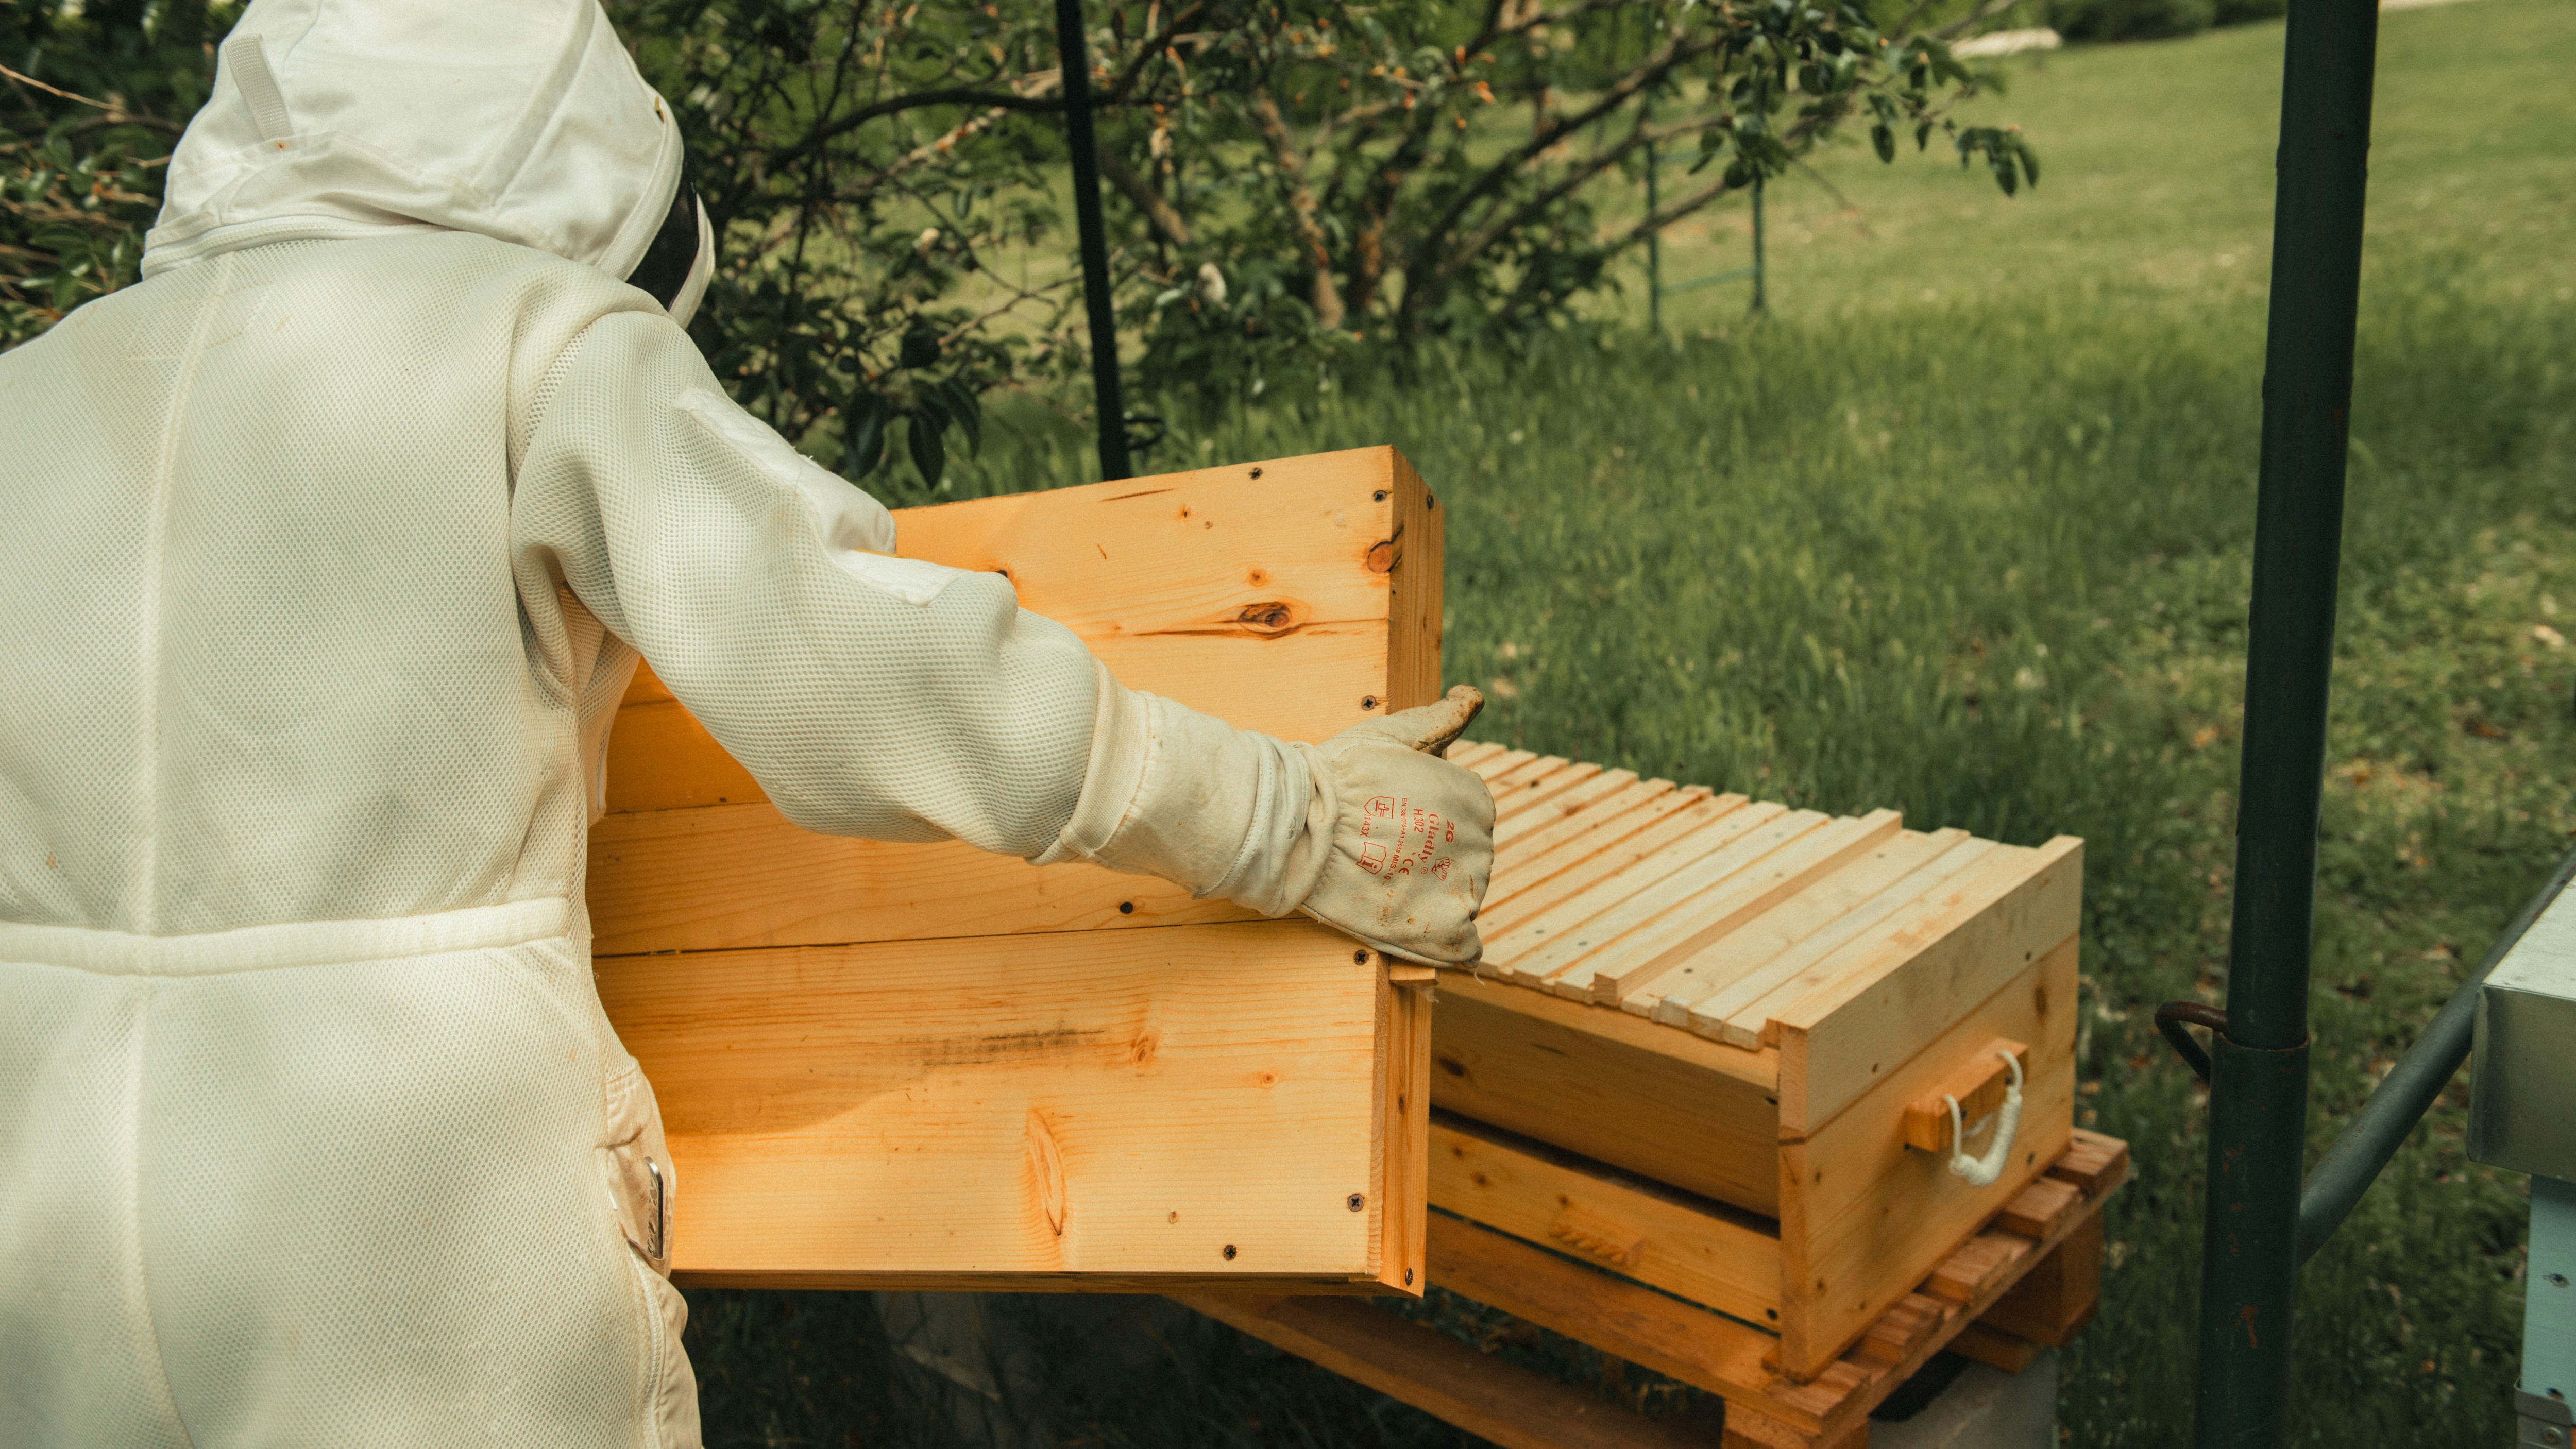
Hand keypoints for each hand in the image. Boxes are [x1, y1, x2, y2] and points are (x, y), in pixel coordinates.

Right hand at [1297, 686, 1495, 965]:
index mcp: (1475, 799)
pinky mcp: (1443, 927)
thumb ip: (1442, 718)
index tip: (1394, 821)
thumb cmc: (1339, 774)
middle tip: (1384, 853)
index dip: (1431, 822)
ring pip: (1464, 898)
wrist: (1296, 822)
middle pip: (1467, 861)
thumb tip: (1475, 697)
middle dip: (1432, 859)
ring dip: (1433, 896)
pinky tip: (1416, 926)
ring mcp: (1463, 887)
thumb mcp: (1393, 733)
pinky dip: (1449, 943)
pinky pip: (1465, 947)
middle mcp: (1479, 842)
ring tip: (1386, 881)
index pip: (1470, 820)